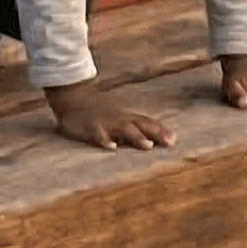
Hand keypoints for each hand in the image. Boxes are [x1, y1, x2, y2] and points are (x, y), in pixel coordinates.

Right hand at [46, 78, 174, 150]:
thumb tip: (153, 139)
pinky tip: (111, 148)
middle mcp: (118, 118)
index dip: (161, 130)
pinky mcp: (89, 127)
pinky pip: (97, 134)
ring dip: (136, 137)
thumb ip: (132, 127)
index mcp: (125, 117)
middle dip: (155, 133)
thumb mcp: (116, 116)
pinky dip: (104, 141)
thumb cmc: (97, 111)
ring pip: (122, 129)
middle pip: (140, 125)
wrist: (71, 99)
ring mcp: (104, 122)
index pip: (146, 122)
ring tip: (148, 146)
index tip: (175, 140)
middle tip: (170, 143)